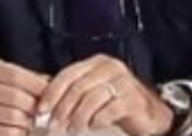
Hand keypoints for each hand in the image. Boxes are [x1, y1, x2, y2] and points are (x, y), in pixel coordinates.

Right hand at [0, 55, 49, 135]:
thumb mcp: (5, 72)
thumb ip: (28, 77)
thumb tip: (52, 86)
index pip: (15, 75)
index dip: (36, 86)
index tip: (50, 93)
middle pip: (14, 97)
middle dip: (34, 106)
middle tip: (43, 110)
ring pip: (11, 116)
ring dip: (28, 121)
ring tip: (32, 119)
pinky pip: (3, 132)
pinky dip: (18, 132)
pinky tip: (21, 129)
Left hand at [38, 55, 172, 135]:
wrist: (149, 113)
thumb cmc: (116, 102)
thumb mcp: (94, 92)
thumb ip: (73, 93)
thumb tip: (44, 107)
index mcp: (97, 62)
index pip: (68, 74)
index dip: (52, 92)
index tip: (41, 109)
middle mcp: (110, 67)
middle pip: (78, 87)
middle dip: (63, 108)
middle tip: (54, 124)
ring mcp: (124, 82)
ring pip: (92, 98)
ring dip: (78, 116)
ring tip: (73, 128)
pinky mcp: (134, 99)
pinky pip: (109, 109)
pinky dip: (98, 119)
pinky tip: (94, 125)